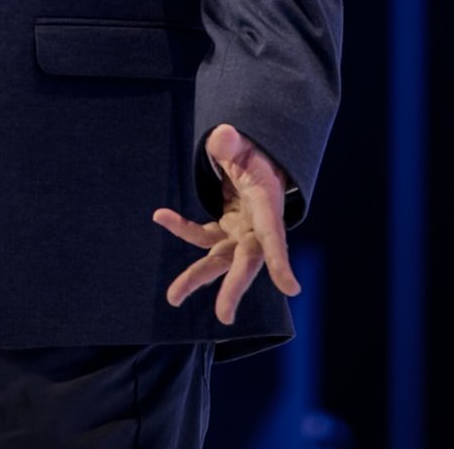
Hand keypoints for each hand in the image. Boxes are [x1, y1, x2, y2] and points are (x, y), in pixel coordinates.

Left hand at [151, 123, 301, 324]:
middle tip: (224, 317)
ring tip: (173, 298)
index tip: (291, 288)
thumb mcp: (245, 144)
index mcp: (267, 207)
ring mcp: (240, 233)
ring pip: (220, 260)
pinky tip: (161, 215)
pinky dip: (181, 228)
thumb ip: (232, 143)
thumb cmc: (254, 154)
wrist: (256, 162)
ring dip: (196, 277)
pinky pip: (202, 236)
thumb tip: (222, 135)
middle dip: (235, 287)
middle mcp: (255, 228)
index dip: (280, 261)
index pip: (275, 236)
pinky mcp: (225, 232)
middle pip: (247, 261)